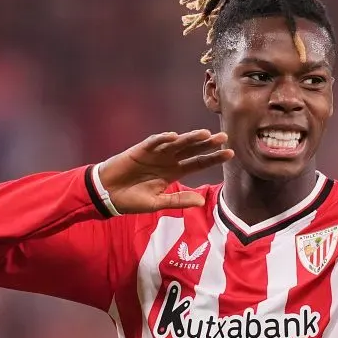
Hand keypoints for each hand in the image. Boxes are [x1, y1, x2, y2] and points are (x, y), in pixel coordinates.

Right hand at [98, 130, 232, 213]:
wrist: (107, 194)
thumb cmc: (132, 199)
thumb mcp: (157, 203)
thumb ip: (178, 200)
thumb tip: (201, 201)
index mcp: (174, 172)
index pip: (198, 163)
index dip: (213, 158)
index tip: (230, 153)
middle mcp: (168, 160)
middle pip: (192, 149)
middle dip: (207, 144)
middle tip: (224, 138)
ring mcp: (155, 154)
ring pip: (176, 143)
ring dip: (189, 138)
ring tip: (204, 134)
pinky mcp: (140, 150)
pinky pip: (153, 143)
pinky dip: (162, 139)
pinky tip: (173, 136)